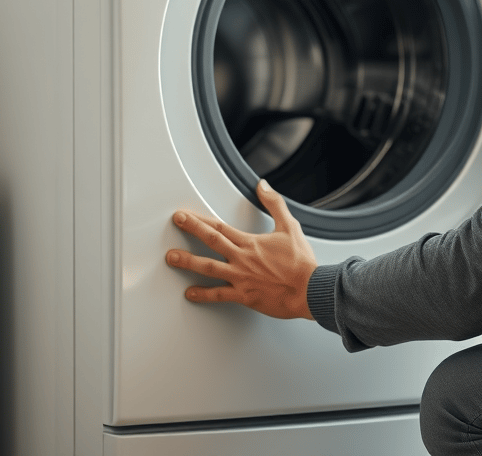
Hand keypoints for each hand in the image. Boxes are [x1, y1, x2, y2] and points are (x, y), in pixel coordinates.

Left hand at [165, 179, 317, 319]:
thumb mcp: (290, 226)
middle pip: (210, 241)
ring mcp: (241, 278)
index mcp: (250, 242)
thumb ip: (274, 204)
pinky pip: (219, 295)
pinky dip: (203, 295)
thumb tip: (263, 185)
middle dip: (190, 231)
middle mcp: (242, 259)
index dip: (199, 220)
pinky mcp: (244, 296)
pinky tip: (190, 293)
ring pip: (208, 268)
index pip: (219, 227)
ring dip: (188, 262)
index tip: (185, 215)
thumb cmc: (301, 262)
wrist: (310, 289)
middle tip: (175, 224)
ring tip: (171, 258)